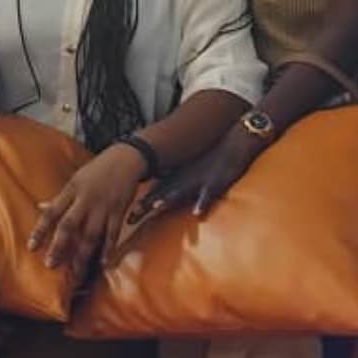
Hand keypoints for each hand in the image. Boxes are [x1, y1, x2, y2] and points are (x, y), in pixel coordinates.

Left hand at [28, 143, 145, 281]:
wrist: (126, 158)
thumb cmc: (97, 170)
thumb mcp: (75, 179)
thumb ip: (59, 197)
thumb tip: (40, 208)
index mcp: (71, 191)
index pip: (51, 213)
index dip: (40, 230)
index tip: (31, 247)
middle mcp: (85, 200)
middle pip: (69, 226)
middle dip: (59, 246)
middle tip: (50, 264)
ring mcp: (103, 207)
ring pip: (90, 234)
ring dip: (82, 255)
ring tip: (76, 273)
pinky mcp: (119, 211)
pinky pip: (113, 233)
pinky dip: (109, 249)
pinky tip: (104, 263)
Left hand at [130, 130, 261, 222]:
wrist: (235, 140)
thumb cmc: (214, 158)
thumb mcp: (192, 170)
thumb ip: (177, 182)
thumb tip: (161, 196)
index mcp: (178, 178)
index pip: (153, 192)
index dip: (137, 203)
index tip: (122, 216)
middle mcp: (184, 178)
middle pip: (161, 193)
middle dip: (145, 206)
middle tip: (129, 218)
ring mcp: (199, 179)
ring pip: (180, 190)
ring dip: (168, 198)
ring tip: (156, 207)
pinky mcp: (217, 181)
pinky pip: (208, 193)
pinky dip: (202, 202)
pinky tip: (197, 212)